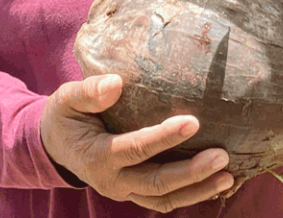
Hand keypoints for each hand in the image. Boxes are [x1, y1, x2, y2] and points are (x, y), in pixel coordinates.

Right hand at [40, 74, 233, 211]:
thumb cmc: (65, 115)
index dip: (164, 137)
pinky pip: (164, 198)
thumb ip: (88, 92)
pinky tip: (216, 181)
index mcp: (97, 156)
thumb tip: (115, 83)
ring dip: (198, 190)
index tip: (194, 121)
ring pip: (164, 198)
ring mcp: (124, 190)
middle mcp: (113, 180)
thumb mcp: (67, 99)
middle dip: (192, 172)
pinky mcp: (134, 190)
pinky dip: (191, 194)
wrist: (53, 144)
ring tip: (228, 174)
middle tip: (223, 156)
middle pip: (157, 183)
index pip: (136, 149)